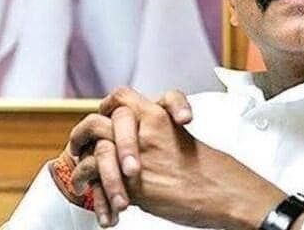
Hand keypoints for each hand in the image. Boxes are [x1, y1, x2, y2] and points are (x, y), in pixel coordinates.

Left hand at [77, 87, 285, 228]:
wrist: (226, 192)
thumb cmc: (214, 170)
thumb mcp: (183, 139)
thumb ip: (157, 135)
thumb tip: (132, 146)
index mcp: (159, 116)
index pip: (121, 97)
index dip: (106, 106)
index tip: (102, 117)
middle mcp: (144, 131)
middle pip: (98, 120)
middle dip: (81, 134)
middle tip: (77, 147)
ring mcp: (136, 156)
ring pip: (94, 152)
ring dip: (83, 168)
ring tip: (81, 181)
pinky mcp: (133, 185)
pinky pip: (100, 185)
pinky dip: (94, 196)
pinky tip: (103, 206)